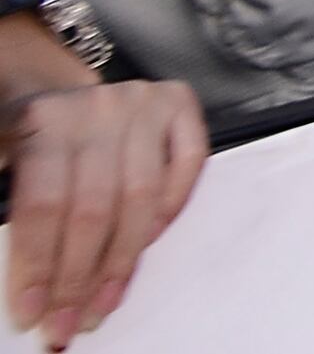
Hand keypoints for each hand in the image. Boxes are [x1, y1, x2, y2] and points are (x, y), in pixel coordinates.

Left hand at [0, 68, 205, 347]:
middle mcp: (96, 105)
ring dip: (122, 261)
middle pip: (94, 208)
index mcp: (41, 118)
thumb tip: (33, 287)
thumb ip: (16, 213)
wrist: (59, 98)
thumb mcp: (6, 169)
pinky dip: (171, 209)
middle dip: (80, 277)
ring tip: (104, 303)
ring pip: (141, 196)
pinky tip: (147, 243)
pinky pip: (188, 163)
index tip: (32, 312)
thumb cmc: (30, 143)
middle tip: (69, 322)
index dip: (39, 265)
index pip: (43, 204)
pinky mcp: (178, 101)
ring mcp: (142, 101)